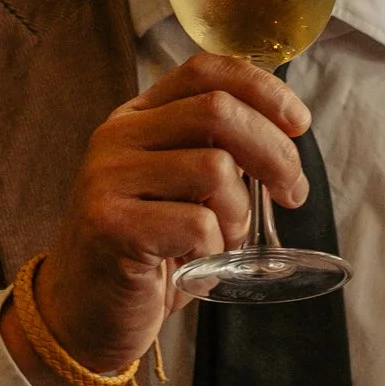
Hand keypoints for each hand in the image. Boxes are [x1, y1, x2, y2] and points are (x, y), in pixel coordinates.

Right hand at [1, 54, 309, 385]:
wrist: (84, 315)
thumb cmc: (150, 250)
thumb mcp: (183, 187)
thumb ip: (219, 151)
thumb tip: (287, 133)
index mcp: (138, 117)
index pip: (205, 69)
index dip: (264, 88)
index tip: (300, 123)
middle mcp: (116, 137)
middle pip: (219, 110)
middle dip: (275, 151)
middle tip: (292, 191)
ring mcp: (107, 178)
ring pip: (215, 168)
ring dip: (240, 212)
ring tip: (225, 240)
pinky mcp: (110, 225)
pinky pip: (199, 223)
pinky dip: (216, 249)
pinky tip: (195, 264)